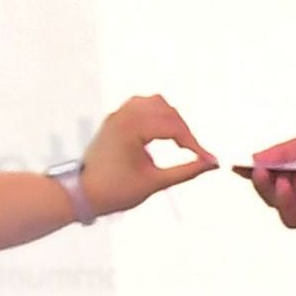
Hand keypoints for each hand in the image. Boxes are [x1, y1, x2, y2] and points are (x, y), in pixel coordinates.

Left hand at [81, 93, 217, 213]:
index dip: (194, 144)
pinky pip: (142, 106)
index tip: (209, 160)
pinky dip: (158, 116)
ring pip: (155, 103)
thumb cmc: (115, 190)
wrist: (83, 192)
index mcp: (130, 129)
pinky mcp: (116, 120)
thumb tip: (212, 165)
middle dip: (185, 131)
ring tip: (180, 142)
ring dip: (172, 120)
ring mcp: (118, 115)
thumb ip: (187, 171)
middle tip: (195, 154)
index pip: (173, 127)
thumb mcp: (156, 182)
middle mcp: (122, 116)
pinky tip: (164, 134)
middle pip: (167, 110)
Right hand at [242, 127, 295, 234]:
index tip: (238, 166)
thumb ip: (285, 153)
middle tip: (263, 173)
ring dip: (283, 202)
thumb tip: (256, 158)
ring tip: (285, 184)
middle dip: (264, 187)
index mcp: (291, 173)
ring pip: (290, 216)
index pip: (264, 178)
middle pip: (273, 200)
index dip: (250, 174)